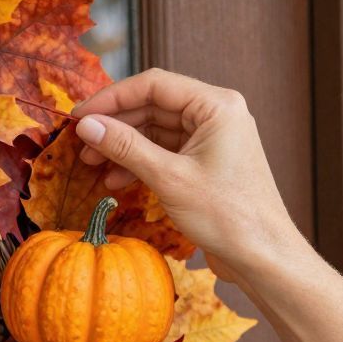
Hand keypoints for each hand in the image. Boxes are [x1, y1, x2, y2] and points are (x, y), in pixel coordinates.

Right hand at [70, 68, 303, 281]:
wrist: (263, 256)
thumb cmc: (227, 216)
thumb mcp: (168, 178)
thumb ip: (126, 147)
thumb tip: (87, 125)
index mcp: (217, 105)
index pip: (154, 84)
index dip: (111, 98)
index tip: (79, 116)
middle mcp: (217, 115)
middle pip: (154, 105)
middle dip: (116, 125)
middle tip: (81, 143)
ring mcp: (214, 139)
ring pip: (157, 131)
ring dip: (125, 146)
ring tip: (94, 165)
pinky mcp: (208, 163)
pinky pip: (167, 152)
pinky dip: (141, 162)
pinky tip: (117, 180)